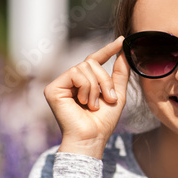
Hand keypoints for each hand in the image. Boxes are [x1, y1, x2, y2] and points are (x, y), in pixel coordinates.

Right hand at [44, 36, 129, 158]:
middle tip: (108, 99)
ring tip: (93, 105)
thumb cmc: (103, 121)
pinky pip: (75, 73)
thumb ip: (120, 74)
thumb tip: (124, 52)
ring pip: (84, 67)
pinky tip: (83, 102)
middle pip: (92, 63)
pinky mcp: (53, 88)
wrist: (92, 137)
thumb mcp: (117, 95)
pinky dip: (86, 88)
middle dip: (105, 80)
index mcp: (84, 82)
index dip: (108, 50)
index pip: (95, 60)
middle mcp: (71, 81)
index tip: (122, 40)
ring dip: (96, 87)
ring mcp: (61, 84)